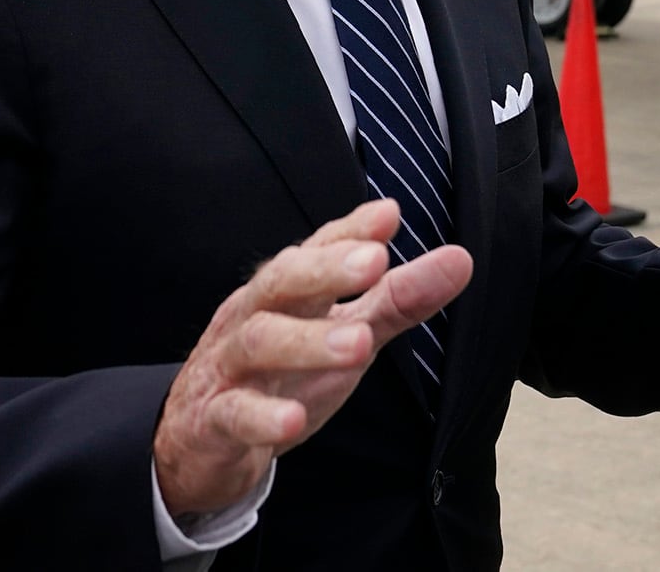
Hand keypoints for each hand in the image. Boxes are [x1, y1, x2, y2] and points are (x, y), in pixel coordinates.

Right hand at [153, 198, 471, 517]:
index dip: (348, 232)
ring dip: (307, 341)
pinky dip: (261, 416)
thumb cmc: (279, 376)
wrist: (199, 442)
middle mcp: (252, 316)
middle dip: (325, 269)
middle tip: (375, 263)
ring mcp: (228, 367)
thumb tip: (460, 258)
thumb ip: (396, 300)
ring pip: (258, 341)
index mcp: (285, 293)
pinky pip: (233, 414)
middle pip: (280, 282)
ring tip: (359, 344)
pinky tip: (292, 419)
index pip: (314, 250)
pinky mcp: (213, 420)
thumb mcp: (344, 336)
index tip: (388, 216)